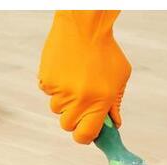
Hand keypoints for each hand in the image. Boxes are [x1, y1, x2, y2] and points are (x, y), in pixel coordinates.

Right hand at [38, 10, 131, 143]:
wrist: (83, 26)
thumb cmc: (105, 50)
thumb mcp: (120, 77)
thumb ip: (115, 103)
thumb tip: (114, 124)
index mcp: (100, 101)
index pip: (85, 135)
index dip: (85, 137)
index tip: (87, 132)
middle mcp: (79, 99)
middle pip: (67, 125)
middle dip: (74, 118)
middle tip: (81, 103)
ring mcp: (61, 91)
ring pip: (56, 109)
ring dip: (64, 100)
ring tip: (74, 79)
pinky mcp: (47, 81)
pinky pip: (48, 93)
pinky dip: (55, 85)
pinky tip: (65, 70)